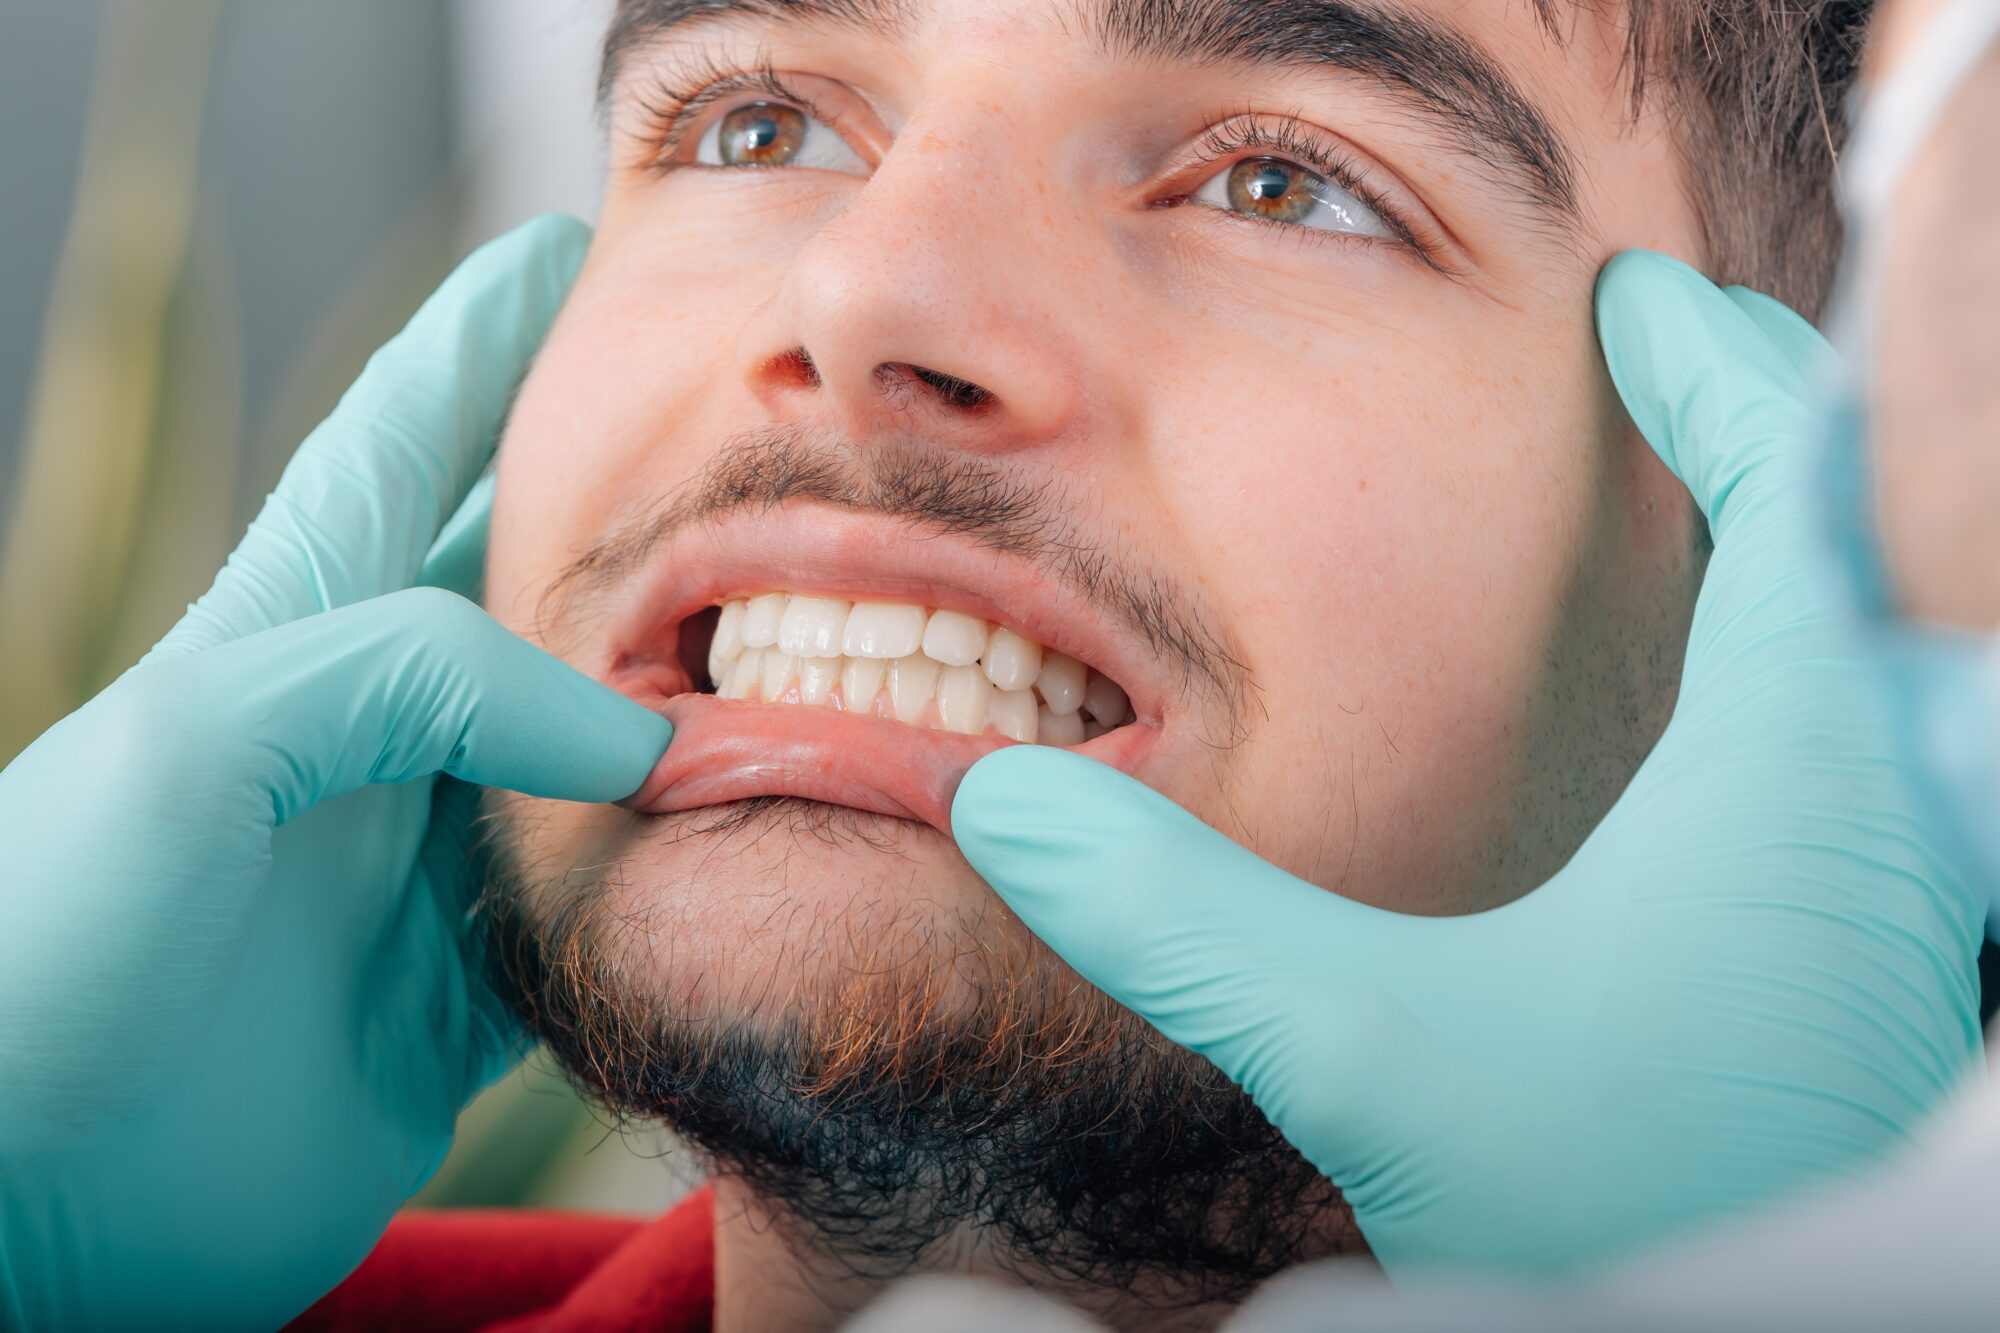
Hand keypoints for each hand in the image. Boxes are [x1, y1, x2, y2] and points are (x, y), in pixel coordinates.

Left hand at [0, 217, 671, 1330]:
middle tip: (754, 450)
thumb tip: (642, 732)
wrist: (19, 1199)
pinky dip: (678, 883)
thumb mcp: (207, 735)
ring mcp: (418, 862)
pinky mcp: (456, 993)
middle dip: (634, 513)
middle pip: (531, 586)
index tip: (572, 253)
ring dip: (689, 705)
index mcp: (293, 632)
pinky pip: (596, 913)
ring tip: (806, 640)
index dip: (487, 339)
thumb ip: (422, 681)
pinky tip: (750, 850)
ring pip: (593, 753)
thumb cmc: (54, 946)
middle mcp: (372, 734)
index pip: (406, 441)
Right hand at [951, 252, 1985, 1276]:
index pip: (1789, 480)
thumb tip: (1008, 807)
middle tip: (1681, 385)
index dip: (1712, 368)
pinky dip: (1823, 679)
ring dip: (1808, 561)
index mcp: (1792, 769)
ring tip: (1707, 520)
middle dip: (1774, 443)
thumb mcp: (1373, 1054)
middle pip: (1868, 543)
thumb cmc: (1619, 1208)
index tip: (1641, 304)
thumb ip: (1182, 921)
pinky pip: (1888, 754)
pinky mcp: (1900, 977)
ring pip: (1890, 653)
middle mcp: (1892, 808)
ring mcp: (1916, 896)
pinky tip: (1737, 743)